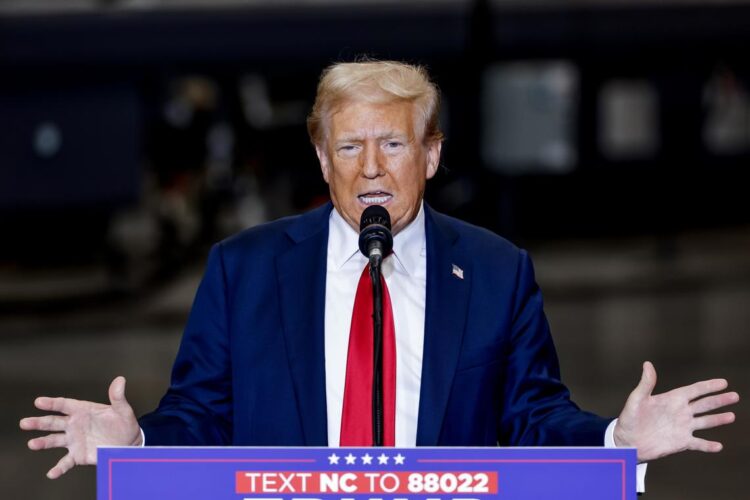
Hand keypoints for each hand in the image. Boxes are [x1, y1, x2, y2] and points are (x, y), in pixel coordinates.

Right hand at [19, 376, 141, 478]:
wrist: (128, 442)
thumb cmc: (123, 423)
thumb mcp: (122, 409)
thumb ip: (118, 397)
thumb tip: (120, 380)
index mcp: (83, 410)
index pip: (64, 405)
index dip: (52, 403)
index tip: (39, 402)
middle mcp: (74, 425)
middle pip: (53, 422)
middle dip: (39, 422)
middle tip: (25, 423)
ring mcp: (74, 440)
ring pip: (54, 440)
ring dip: (43, 442)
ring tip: (32, 444)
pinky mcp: (77, 455)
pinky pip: (66, 462)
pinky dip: (59, 468)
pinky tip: (51, 473)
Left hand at [614, 361, 738, 461]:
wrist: (627, 440)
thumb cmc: (629, 418)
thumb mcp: (637, 399)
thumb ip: (646, 383)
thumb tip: (647, 364)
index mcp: (672, 399)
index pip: (694, 390)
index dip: (708, 386)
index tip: (723, 382)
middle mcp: (680, 412)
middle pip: (704, 404)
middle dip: (719, 400)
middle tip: (735, 396)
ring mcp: (682, 427)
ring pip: (705, 422)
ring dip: (718, 419)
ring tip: (732, 416)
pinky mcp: (681, 442)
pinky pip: (698, 444)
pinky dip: (708, 445)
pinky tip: (718, 446)